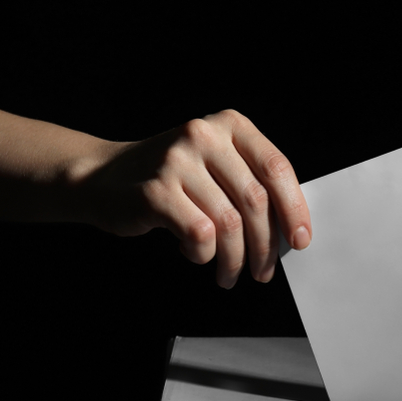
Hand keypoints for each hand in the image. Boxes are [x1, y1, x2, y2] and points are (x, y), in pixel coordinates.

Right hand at [79, 110, 310, 287]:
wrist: (102, 179)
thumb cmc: (172, 180)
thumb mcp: (217, 166)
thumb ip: (251, 184)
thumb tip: (292, 230)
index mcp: (229, 125)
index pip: (276, 168)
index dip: (294, 209)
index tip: (300, 240)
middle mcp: (203, 135)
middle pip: (255, 201)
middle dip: (266, 245)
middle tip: (263, 272)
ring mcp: (176, 160)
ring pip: (229, 223)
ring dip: (234, 260)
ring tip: (230, 275)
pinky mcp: (155, 191)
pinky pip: (200, 235)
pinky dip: (202, 254)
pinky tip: (194, 253)